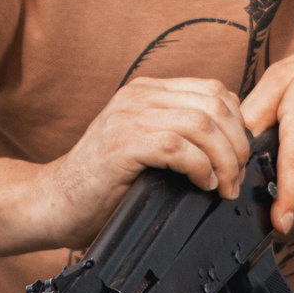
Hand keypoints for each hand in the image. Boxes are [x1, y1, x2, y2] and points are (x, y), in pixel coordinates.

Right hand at [32, 77, 249, 245]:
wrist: (54, 202)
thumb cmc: (103, 184)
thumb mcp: (147, 148)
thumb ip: (180, 136)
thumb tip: (232, 150)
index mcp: (147, 92)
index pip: (214, 90)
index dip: (237, 124)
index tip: (240, 158)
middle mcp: (138, 96)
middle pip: (214, 104)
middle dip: (237, 145)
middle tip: (236, 178)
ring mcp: (128, 117)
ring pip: (201, 123)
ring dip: (224, 159)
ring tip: (223, 186)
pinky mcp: (121, 144)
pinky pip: (177, 147)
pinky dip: (199, 167)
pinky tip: (202, 184)